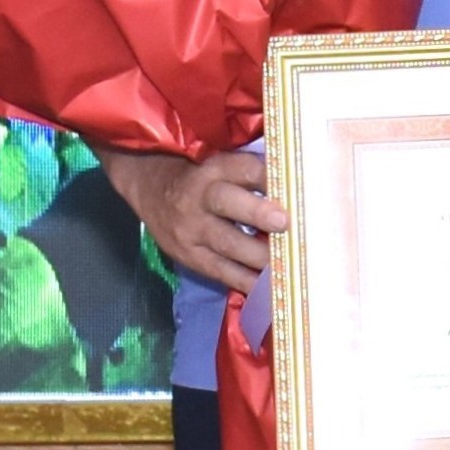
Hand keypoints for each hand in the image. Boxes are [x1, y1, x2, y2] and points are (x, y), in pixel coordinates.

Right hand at [103, 145, 280, 292]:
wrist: (150, 188)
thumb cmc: (199, 173)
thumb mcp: (219, 162)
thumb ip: (252, 171)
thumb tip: (298, 184)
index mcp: (213, 169)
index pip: (242, 168)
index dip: (267, 176)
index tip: (294, 186)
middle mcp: (199, 197)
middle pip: (226, 202)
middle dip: (256, 213)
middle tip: (284, 223)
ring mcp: (191, 230)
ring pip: (225, 243)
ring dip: (258, 255)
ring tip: (286, 263)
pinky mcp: (189, 256)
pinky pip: (220, 271)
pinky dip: (245, 281)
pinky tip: (268, 287)